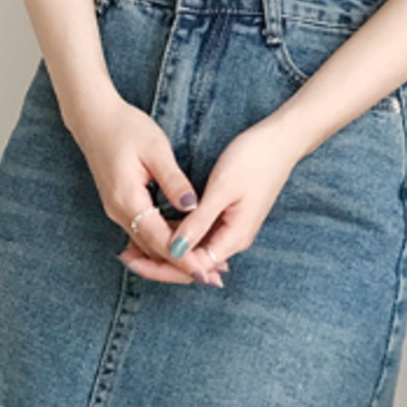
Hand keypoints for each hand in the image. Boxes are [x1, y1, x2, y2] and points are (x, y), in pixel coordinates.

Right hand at [71, 95, 223, 286]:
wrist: (94, 118)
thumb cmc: (126, 128)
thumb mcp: (156, 150)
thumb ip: (174, 180)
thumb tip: (193, 205)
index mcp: (127, 199)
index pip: (159, 240)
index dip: (184, 258)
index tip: (206, 271)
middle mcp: (119, 212)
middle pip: (153, 251)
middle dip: (183, 266)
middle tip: (213, 278)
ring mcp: (118, 210)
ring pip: (149, 244)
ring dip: (176, 257)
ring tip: (207, 266)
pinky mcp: (121, 205)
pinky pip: (144, 232)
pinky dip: (166, 242)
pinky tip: (188, 244)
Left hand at [118, 121, 301, 285]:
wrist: (281, 141)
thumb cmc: (254, 160)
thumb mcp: (222, 190)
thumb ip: (198, 222)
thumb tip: (174, 249)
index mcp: (234, 237)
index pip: (192, 265)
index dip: (160, 265)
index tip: (131, 258)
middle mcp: (233, 238)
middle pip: (191, 262)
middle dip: (158, 262)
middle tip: (124, 255)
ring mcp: (232, 227)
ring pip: (193, 249)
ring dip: (166, 248)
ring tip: (132, 245)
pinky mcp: (228, 215)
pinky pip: (199, 235)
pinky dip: (177, 234)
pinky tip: (156, 227)